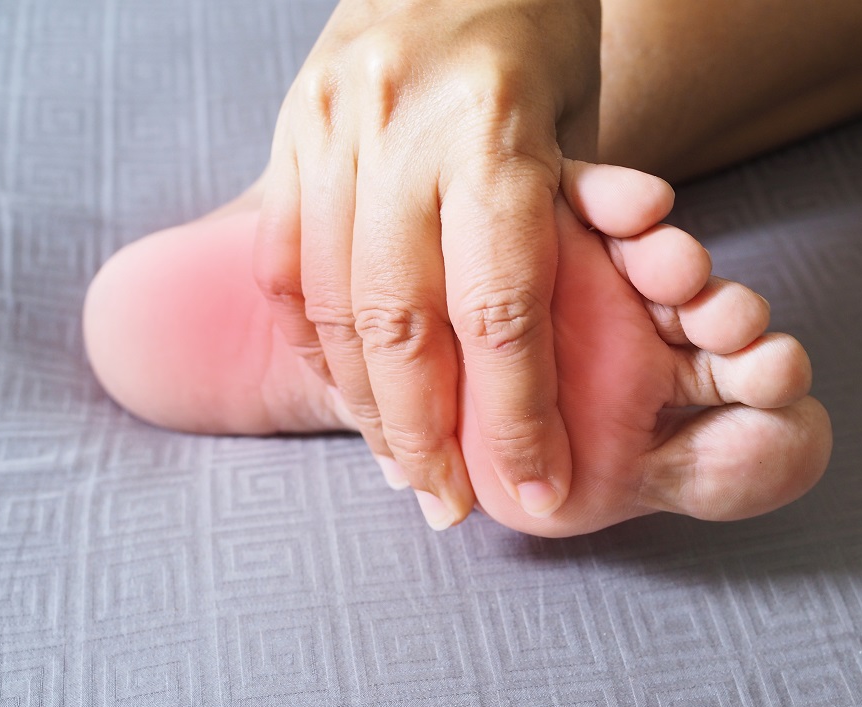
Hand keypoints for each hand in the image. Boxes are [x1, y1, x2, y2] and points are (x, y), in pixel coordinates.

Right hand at [252, 0, 601, 524]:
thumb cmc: (544, 38)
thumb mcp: (578, 129)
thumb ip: (553, 240)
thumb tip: (533, 372)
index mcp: (495, 132)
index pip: (499, 313)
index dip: (515, 420)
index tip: (536, 493)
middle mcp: (399, 132)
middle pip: (399, 324)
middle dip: (424, 434)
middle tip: (444, 506)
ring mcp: (330, 127)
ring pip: (331, 301)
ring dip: (362, 402)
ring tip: (396, 463)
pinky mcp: (291, 128)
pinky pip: (282, 257)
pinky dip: (311, 336)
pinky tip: (342, 387)